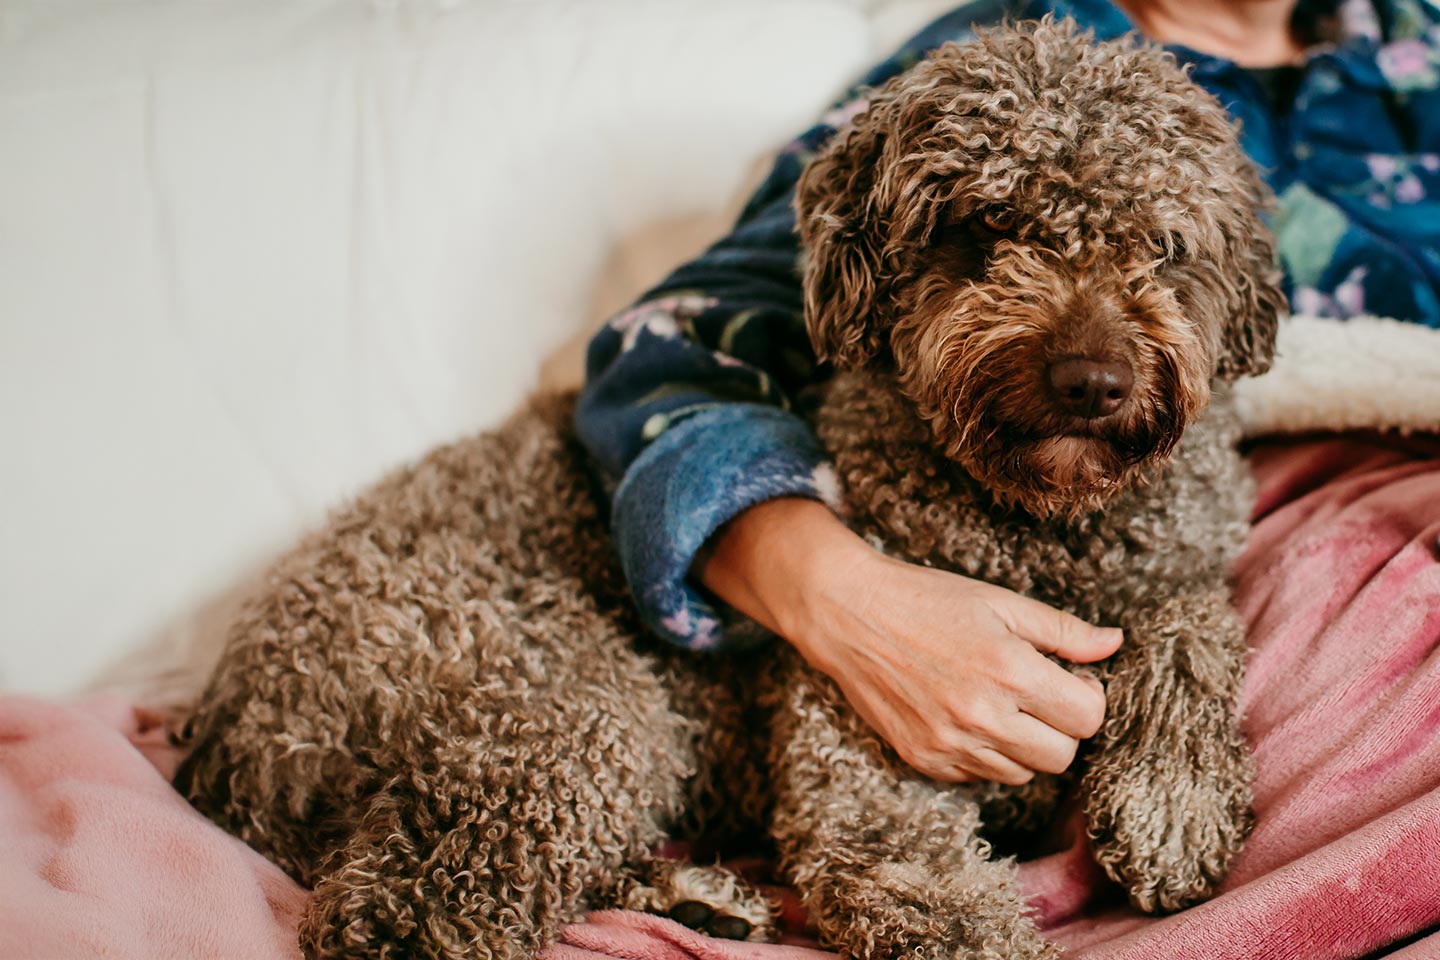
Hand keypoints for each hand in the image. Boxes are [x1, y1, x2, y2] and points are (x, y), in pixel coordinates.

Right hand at [696, 498, 1121, 782]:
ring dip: (1024, 744)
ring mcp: (949, 744)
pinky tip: (966, 715)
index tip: (1068, 677)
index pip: (1087, 718)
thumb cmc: (926, 599)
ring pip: (1022, 774)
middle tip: (1038, 694)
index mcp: (1009, 670)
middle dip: (1061, 727)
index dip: (1088, 697)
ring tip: (1000, 703)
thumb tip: (1114, 644)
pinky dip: (985, 754)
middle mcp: (982, 716)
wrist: (848, 614)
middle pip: (1061, 757)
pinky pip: (979, 777)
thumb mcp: (1000, 602)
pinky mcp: (923, 760)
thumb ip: (1062, 630)